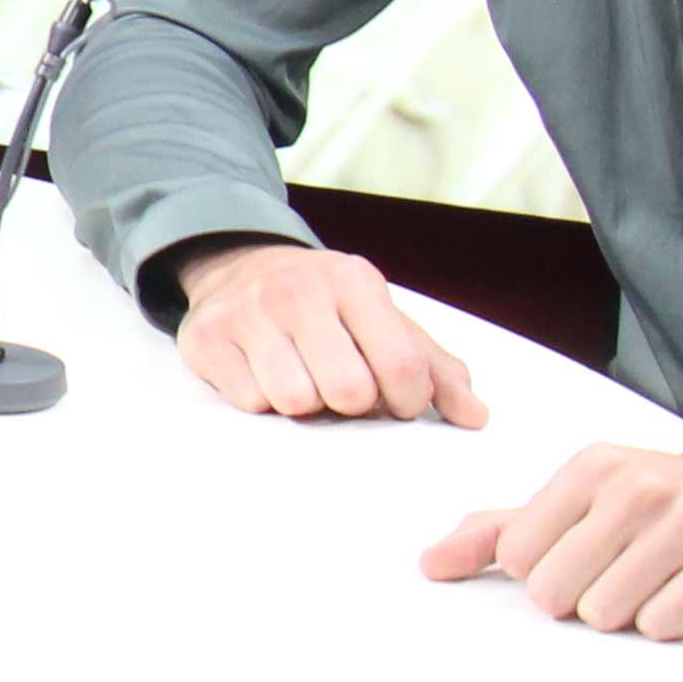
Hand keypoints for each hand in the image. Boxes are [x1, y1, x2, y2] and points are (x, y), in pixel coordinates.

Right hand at [171, 238, 487, 424]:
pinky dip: (262, 400)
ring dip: (305, 405)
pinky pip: (250, 403)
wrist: (239, 265)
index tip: (398, 402)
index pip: (400, 364)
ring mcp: (248, 312)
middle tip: (344, 390)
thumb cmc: (325, 305)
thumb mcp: (383, 320)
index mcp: (354, 281)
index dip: (407, 401)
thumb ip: (434, 368)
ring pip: (295, 401)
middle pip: (348, 390)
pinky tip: (264, 375)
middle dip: (352, 404)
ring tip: (304, 379)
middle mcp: (299, 289)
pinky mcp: (207, 338)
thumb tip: (475, 416)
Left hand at [423, 445, 682, 638]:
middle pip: (555, 591)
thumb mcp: (578, 507)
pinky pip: (660, 625)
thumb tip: (429, 564)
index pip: (518, 555)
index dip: (544, 571)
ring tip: (656, 580)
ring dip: (627, 612)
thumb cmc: (656, 514)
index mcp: (593, 466)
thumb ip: (500, 533)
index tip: (582, 554)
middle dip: (582, 598)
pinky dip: (669, 621)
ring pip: (605, 613)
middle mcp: (640, 484)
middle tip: (621, 572)